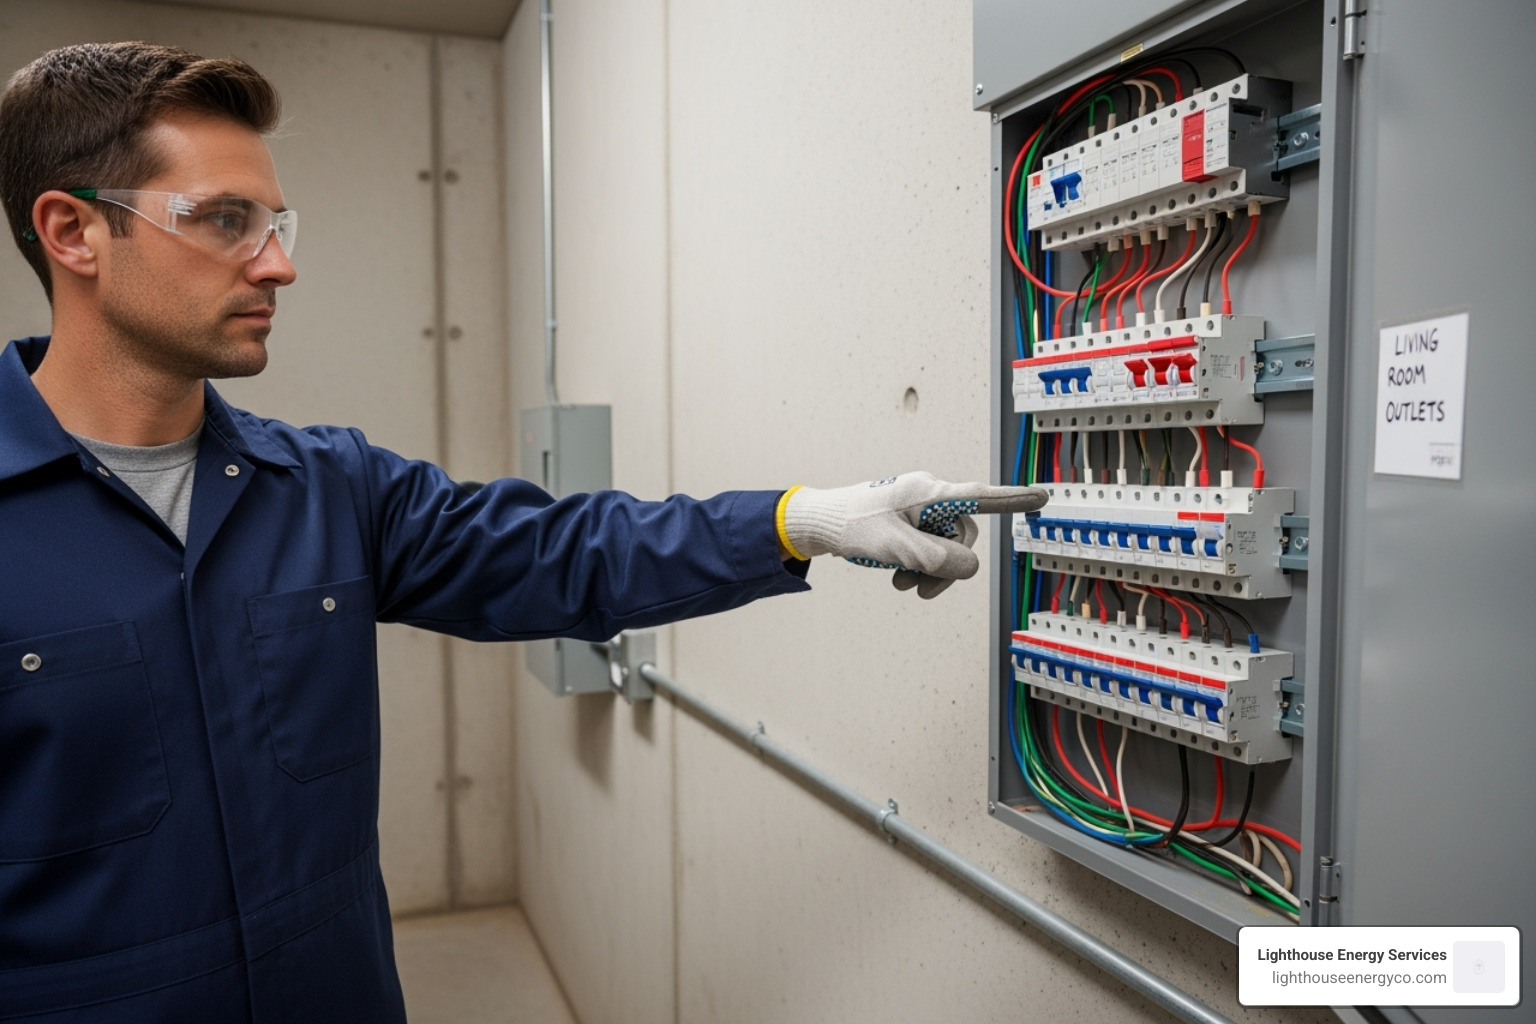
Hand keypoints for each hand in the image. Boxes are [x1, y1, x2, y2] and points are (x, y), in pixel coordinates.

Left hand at [779, 472, 1048, 598]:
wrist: (821, 524)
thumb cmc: (854, 526)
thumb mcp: (896, 549)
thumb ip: (936, 559)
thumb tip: (971, 568)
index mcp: (929, 492)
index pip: (980, 497)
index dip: (1013, 500)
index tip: (1042, 497)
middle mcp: (930, 497)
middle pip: (963, 535)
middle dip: (946, 565)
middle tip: (917, 588)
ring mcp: (921, 510)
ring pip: (946, 546)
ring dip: (929, 570)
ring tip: (901, 584)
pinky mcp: (911, 523)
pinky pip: (930, 547)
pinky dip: (918, 565)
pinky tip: (897, 577)